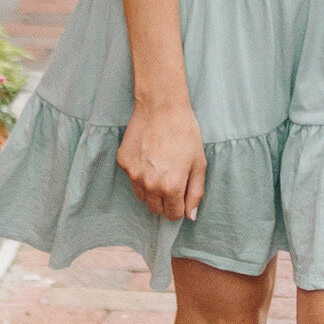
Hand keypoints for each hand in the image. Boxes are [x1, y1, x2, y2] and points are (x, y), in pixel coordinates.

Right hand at [116, 99, 205, 218]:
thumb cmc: (185, 133)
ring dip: (151, 190)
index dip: (180, 208)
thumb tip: (190, 216)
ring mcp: (134, 174)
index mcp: (171, 187)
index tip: (182, 196)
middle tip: (172, 181)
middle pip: (155, 209)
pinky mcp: (123, 162)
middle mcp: (150, 185)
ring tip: (161, 168)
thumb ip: (196, 192)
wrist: (162, 107)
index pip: (173, 215)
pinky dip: (140, 173)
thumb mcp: (199, 163)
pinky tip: (149, 156)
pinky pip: (132, 178)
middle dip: (165, 201)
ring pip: (142, 196)